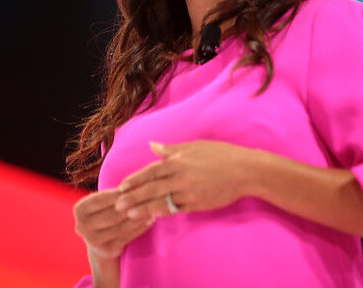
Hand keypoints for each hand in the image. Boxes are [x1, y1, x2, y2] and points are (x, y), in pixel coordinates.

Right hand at [73, 188, 156, 260]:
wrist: (102, 243)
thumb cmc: (107, 213)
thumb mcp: (104, 202)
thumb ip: (115, 195)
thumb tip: (135, 186)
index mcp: (79, 210)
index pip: (103, 198)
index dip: (122, 192)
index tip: (138, 185)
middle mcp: (82, 226)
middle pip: (113, 213)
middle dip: (133, 204)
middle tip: (150, 196)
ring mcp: (93, 240)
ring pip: (121, 225)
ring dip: (139, 216)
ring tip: (152, 207)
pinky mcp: (107, 250)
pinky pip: (127, 237)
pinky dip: (140, 228)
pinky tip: (150, 220)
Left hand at [114, 139, 258, 218]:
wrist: (244, 171)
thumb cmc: (221, 155)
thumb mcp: (195, 146)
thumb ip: (172, 150)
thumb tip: (153, 146)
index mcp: (179, 161)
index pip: (151, 171)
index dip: (135, 179)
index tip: (122, 186)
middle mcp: (181, 177)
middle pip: (151, 189)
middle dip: (133, 197)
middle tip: (117, 204)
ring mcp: (189, 193)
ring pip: (160, 202)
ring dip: (143, 208)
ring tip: (129, 214)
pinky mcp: (197, 204)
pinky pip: (175, 210)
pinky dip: (162, 213)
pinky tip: (153, 216)